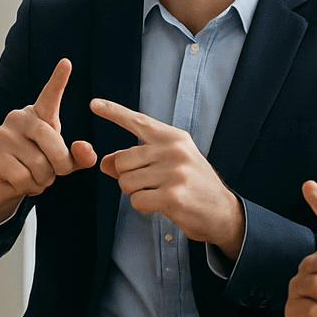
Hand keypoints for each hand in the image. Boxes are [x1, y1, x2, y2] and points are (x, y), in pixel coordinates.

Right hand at [0, 58, 97, 226]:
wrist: (3, 184)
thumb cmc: (36, 164)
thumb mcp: (62, 161)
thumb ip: (79, 156)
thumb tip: (83, 148)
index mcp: (37, 115)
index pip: (49, 96)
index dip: (58, 80)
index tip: (67, 63)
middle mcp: (17, 119)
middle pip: (52, 142)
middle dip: (60, 165)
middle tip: (55, 173)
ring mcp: (1, 136)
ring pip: (38, 165)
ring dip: (43, 180)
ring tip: (33, 176)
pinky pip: (22, 178)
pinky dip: (28, 187)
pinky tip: (20, 182)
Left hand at [90, 98, 243, 259]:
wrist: (223, 212)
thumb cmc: (192, 186)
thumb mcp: (168, 165)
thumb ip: (136, 160)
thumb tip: (104, 162)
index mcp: (173, 138)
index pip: (138, 121)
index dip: (113, 112)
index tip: (94, 104)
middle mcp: (174, 150)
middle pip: (122, 161)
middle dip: (127, 178)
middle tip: (150, 185)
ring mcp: (174, 172)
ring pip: (126, 182)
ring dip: (136, 194)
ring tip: (159, 194)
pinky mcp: (173, 196)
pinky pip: (137, 201)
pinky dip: (143, 207)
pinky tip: (162, 206)